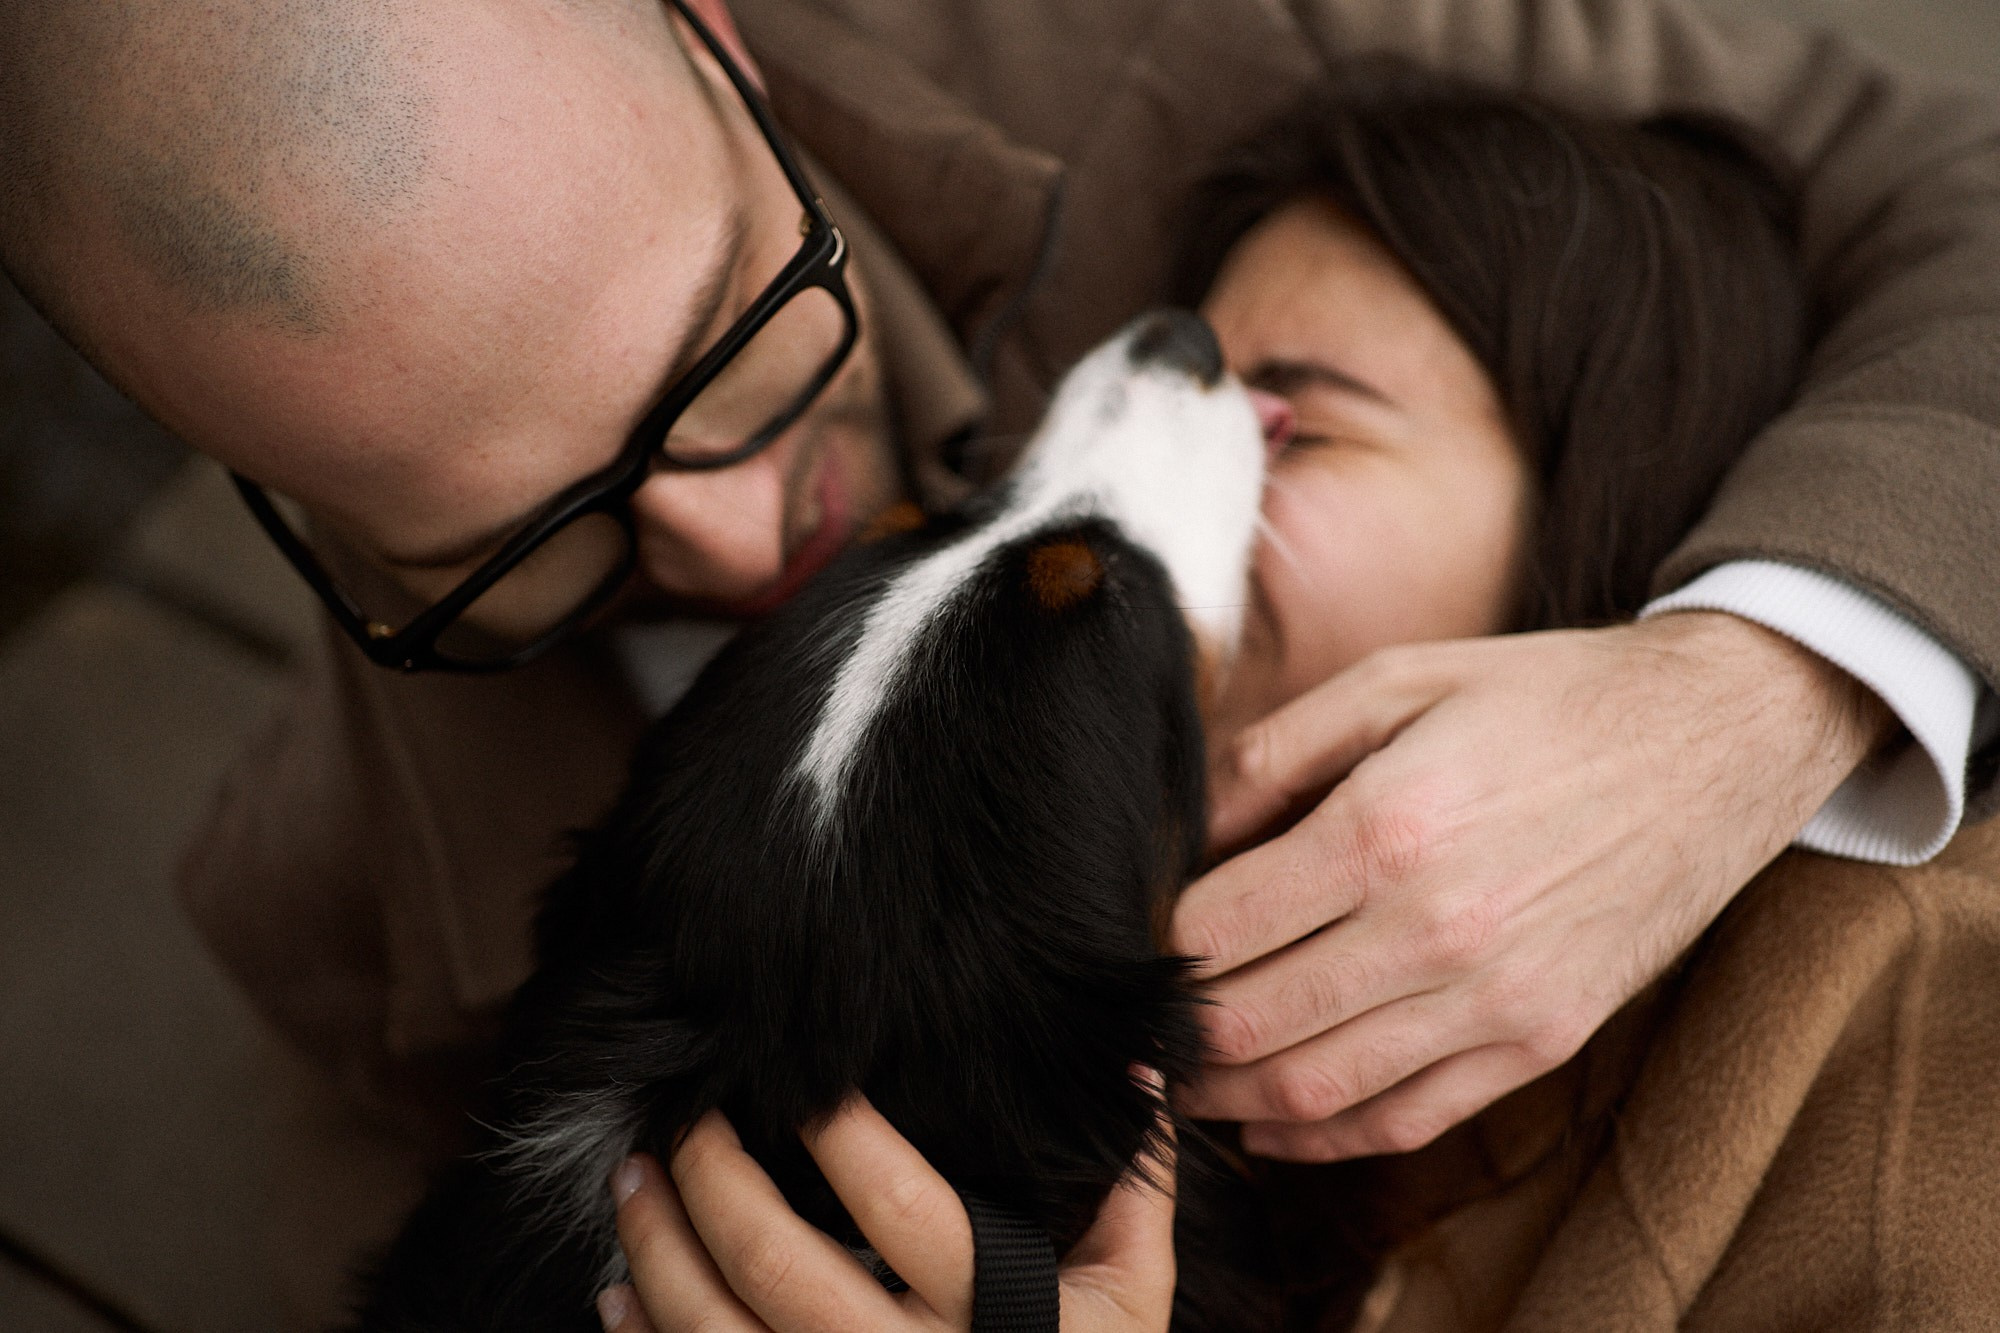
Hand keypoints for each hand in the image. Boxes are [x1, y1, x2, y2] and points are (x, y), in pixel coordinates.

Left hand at [599, 1096, 1176, 1331]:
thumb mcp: (1131, 1306)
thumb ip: (1134, 1194)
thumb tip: (1141, 1069)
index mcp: (1000, 1324)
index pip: (908, 1211)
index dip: (844, 1134)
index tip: (803, 1077)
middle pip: (784, 1269)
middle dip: (715, 1179)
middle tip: (683, 1117)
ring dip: (656, 1252)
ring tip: (632, 1179)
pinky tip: (620, 1291)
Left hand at [1172, 612, 1888, 1161]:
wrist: (1719, 741)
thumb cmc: (1548, 699)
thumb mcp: (1399, 680)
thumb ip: (1277, 754)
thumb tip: (1188, 829)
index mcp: (1387, 828)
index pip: (1219, 929)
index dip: (1158, 947)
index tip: (1133, 944)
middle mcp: (1438, 929)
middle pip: (1252, 1023)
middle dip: (1174, 1038)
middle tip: (1132, 1030)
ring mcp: (1497, 998)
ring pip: (1319, 1088)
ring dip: (1229, 1100)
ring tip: (1180, 1084)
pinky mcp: (1542, 1039)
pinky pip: (1411, 1117)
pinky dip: (1327, 1137)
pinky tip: (1272, 1123)